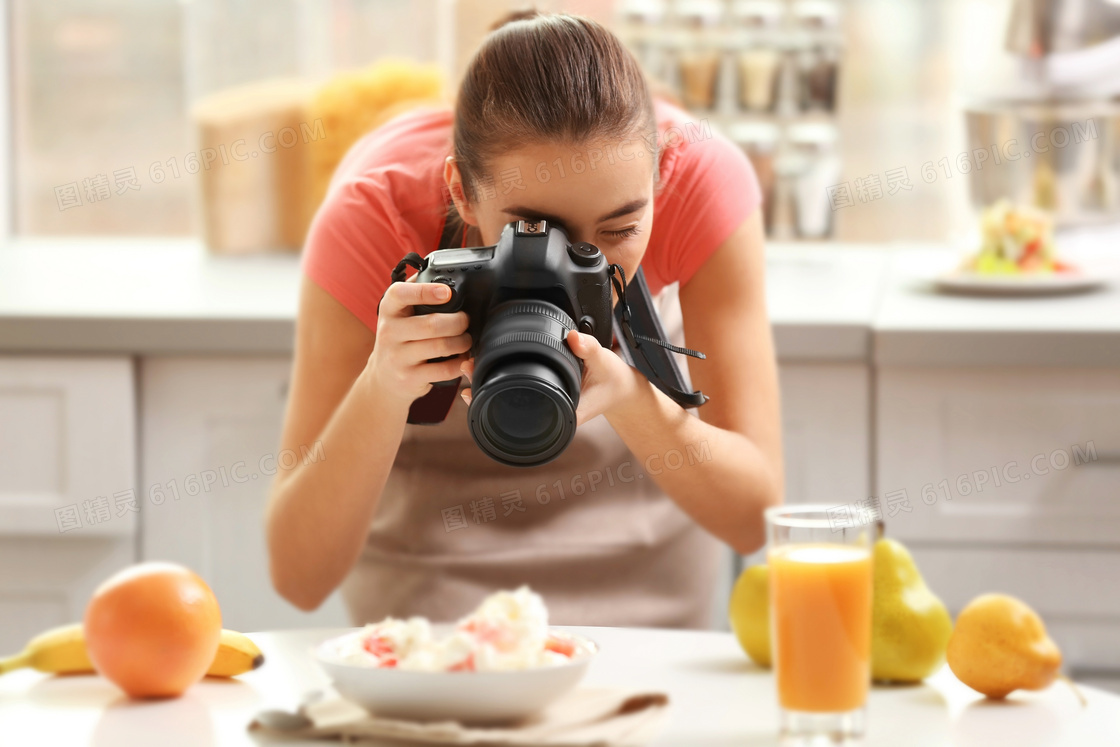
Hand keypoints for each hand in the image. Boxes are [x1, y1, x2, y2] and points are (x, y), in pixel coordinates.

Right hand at [366, 281, 470, 407]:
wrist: (384, 379)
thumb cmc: (399, 339)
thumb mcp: (398, 314)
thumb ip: (415, 291)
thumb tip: (440, 269)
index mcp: (389, 310)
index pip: (400, 294)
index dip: (425, 291)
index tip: (447, 292)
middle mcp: (389, 332)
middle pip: (431, 324)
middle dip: (458, 321)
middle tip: (466, 321)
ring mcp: (398, 357)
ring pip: (440, 346)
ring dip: (462, 342)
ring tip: (466, 339)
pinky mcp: (410, 378)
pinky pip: (443, 370)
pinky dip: (460, 363)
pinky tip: (463, 358)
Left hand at [459, 329, 639, 425]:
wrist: (622, 388)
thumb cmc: (612, 380)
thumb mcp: (604, 362)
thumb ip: (588, 348)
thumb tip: (573, 337)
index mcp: (562, 411)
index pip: (521, 414)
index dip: (494, 403)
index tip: (474, 390)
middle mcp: (550, 411)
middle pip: (509, 406)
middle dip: (484, 390)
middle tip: (466, 369)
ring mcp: (546, 402)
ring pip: (511, 398)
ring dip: (490, 383)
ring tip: (468, 368)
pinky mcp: (546, 392)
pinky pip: (519, 389)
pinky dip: (503, 379)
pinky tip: (487, 370)